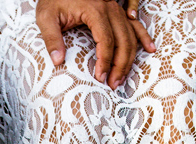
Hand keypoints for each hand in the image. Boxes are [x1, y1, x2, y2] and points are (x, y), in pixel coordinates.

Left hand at [36, 0, 155, 87]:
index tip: (100, 77)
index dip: (105, 61)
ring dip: (130, 58)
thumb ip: (51, 38)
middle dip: (120, 65)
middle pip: (123, 40)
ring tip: (122, 77)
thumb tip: (57, 61)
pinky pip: (135, 24)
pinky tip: (150, 48)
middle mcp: (109, 7)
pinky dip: (143, 36)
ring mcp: (116, 8)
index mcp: (95, 9)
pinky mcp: (117, 10)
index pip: (106, 40)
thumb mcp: (46, 17)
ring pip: (131, 35)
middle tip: (113, 84)